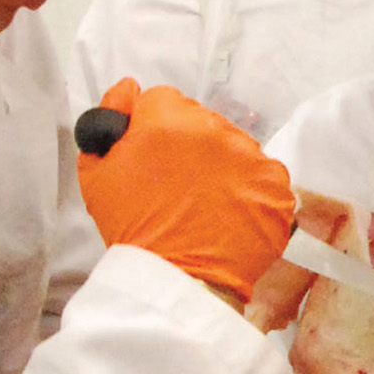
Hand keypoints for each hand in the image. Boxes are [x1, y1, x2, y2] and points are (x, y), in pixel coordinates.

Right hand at [76, 79, 294, 303]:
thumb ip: (107, 123)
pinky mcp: (276, 186)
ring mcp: (251, 156)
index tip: (152, 156)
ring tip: (202, 204)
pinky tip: (228, 214)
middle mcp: (215, 130)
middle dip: (188, 145)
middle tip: (175, 185)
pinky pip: (262, 175)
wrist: (177, 281)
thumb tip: (126, 92)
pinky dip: (248, 191)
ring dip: (220, 165)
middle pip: (200, 121)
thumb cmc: (134, 231)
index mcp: (168, 120)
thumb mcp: (97, 176)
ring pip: (232, 146)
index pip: (162, 100)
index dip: (152, 128)